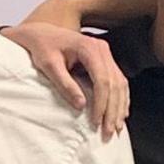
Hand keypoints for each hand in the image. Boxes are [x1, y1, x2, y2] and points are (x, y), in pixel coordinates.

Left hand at [0, 22, 128, 137]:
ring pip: (120, 83)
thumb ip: (64, 84)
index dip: (101, 103)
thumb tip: (81, 105)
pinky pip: (118, 80)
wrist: (42, 32)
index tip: (96, 122)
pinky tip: (121, 113)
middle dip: (113, 109)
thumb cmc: (43, 48)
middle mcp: (102, 49)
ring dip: (120, 106)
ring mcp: (105, 53)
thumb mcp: (49, 65)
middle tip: (109, 131)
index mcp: (89, 48)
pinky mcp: (105, 59)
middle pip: (115, 83)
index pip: (102, 80)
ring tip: (116, 127)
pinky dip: (121, 98)